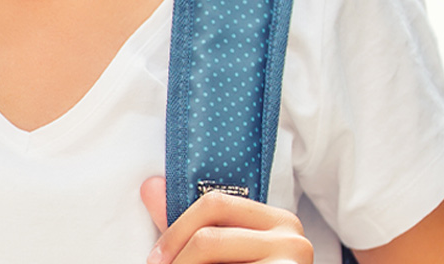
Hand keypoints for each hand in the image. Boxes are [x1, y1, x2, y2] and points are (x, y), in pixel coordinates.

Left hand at [140, 176, 313, 263]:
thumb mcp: (226, 250)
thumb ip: (190, 224)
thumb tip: (150, 187)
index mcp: (280, 221)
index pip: (216, 203)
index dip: (177, 229)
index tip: (156, 257)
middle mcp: (292, 239)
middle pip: (210, 237)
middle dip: (176, 256)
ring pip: (212, 252)